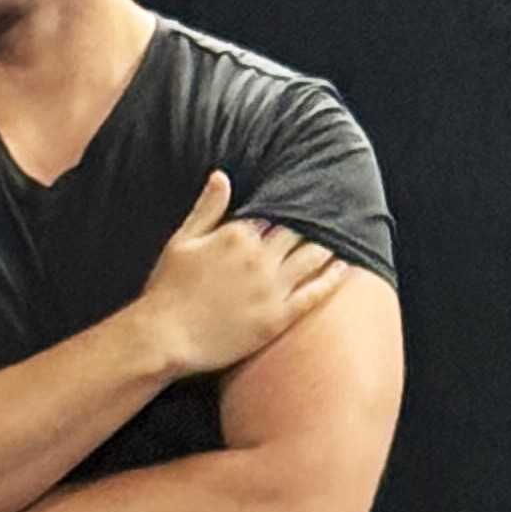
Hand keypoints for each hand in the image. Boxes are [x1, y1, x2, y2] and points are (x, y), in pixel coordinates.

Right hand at [137, 170, 348, 378]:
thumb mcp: (182, 240)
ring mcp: (271, 289)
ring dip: (327, 245)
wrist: (167, 335)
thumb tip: (222, 176)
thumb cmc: (168, 288)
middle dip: (313, 221)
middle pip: (296, 233)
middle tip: (334, 210)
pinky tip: (344, 268)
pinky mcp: (278, 317)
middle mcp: (259, 258)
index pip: (272, 212)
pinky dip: (331, 279)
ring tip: (342, 236)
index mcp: (236, 235)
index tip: (305, 196)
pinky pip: (314, 294)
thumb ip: (206, 208)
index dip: (289, 205)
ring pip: (311, 258)